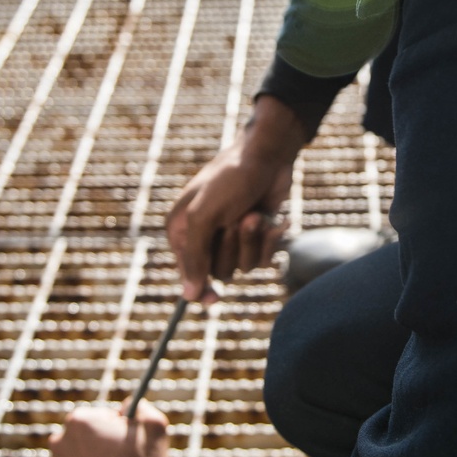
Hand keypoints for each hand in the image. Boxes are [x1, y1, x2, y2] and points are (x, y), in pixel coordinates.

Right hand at [167, 95, 308, 301]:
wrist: (269, 156)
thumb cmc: (231, 179)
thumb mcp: (204, 215)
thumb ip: (195, 255)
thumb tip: (189, 296)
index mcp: (181, 230)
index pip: (187, 272)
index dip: (200, 288)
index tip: (213, 300)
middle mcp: (205, 236)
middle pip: (217, 272)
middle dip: (233, 248)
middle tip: (241, 219)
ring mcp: (232, 236)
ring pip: (243, 267)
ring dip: (253, 242)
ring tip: (256, 214)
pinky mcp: (257, 235)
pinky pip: (263, 259)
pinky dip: (271, 241)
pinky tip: (276, 219)